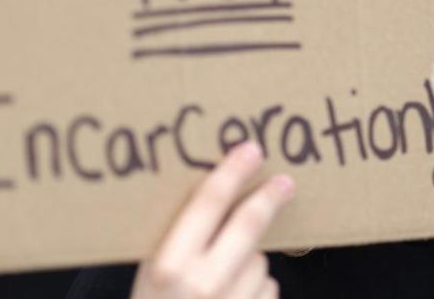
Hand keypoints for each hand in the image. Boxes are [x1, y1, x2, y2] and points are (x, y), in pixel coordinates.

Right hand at [131, 141, 295, 298]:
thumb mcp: (149, 277)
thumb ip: (177, 241)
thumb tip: (215, 192)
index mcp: (169, 265)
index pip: (208, 202)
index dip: (233, 171)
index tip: (250, 149)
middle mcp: (202, 284)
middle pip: (249, 223)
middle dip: (269, 197)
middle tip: (284, 181)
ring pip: (258, 260)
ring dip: (249, 261)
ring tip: (218, 283)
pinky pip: (266, 290)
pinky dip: (255, 290)